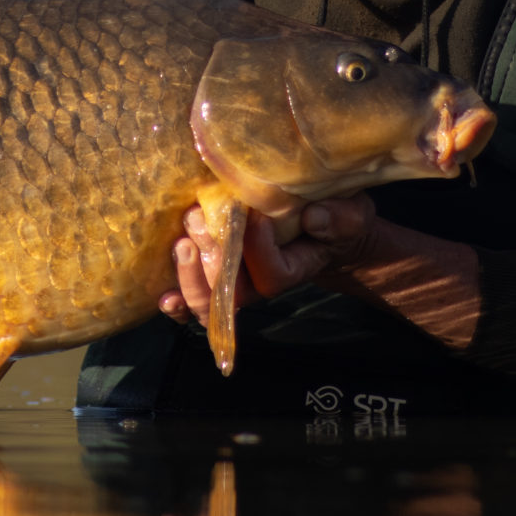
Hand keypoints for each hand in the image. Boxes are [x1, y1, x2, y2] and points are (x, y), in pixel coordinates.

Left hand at [157, 194, 378, 325]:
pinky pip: (193, 298)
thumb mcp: (351, 214)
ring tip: (181, 244)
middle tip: (197, 222)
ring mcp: (235, 281)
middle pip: (231, 295)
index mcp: (293, 269)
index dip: (259, 249)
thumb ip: (340, 219)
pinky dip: (177, 300)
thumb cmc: (335, 219)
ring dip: (189, 277)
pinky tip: (163, 295)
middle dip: (211, 263)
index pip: (271, 274)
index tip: (254, 214)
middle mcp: (259, 282)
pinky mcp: (215, 272)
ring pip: (208, 301)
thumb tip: (314, 216)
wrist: (320, 228)